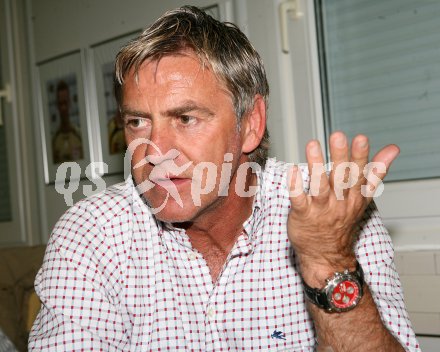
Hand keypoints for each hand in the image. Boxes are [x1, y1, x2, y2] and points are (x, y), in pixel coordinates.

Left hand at [287, 131, 398, 284]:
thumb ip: (375, 172)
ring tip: (312, 145)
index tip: (360, 138)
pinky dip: (295, 186)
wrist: (326, 254)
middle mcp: (339, 201)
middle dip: (340, 157)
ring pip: (320, 187)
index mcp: (354, 195)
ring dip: (316, 166)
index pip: (359, 174)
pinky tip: (292, 171)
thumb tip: (392, 149)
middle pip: (341, 177)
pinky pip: (299, 200)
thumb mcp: (363, 197)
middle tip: (337, 136)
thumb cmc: (342, 220)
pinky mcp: (303, 215)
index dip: (360, 156)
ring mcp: (321, 209)